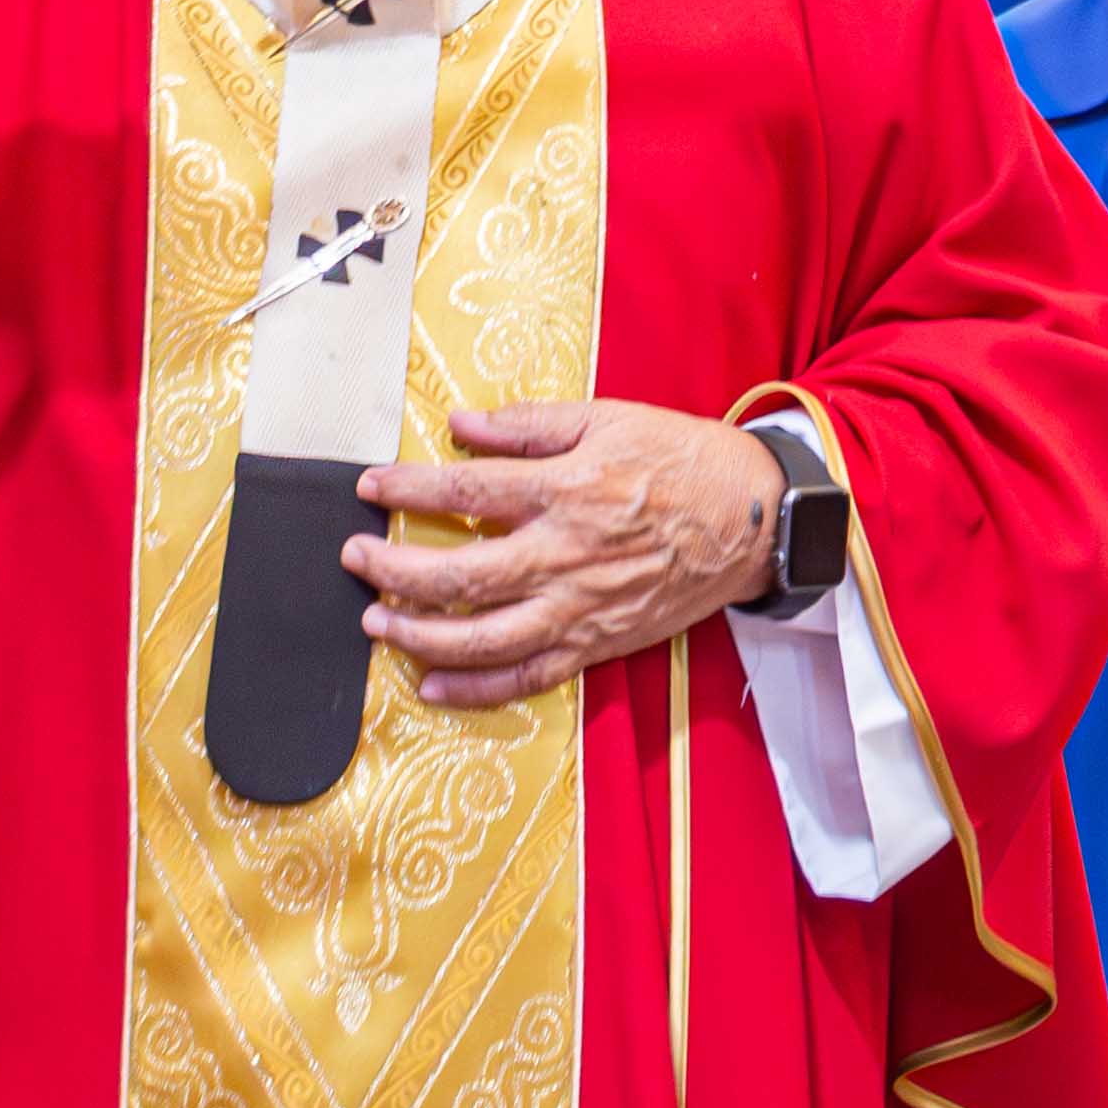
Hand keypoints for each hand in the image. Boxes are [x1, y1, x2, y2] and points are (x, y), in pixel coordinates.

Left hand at [350, 399, 788, 710]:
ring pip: (481, 637)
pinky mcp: (596, 643)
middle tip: (354, 559)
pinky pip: (525, 677)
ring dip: (418, 634)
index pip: (463, 494)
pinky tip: (432, 684)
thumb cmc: (683, 460)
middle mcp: (564, 555)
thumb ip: (529, 424)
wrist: (753, 519)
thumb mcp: (608, 418)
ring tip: (376, 622)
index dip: (406, 491)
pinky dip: (474, 688)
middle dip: (392, 570)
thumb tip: (460, 425)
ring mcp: (579, 608)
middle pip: (457, 575)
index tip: (369, 489)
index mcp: (566, 490)